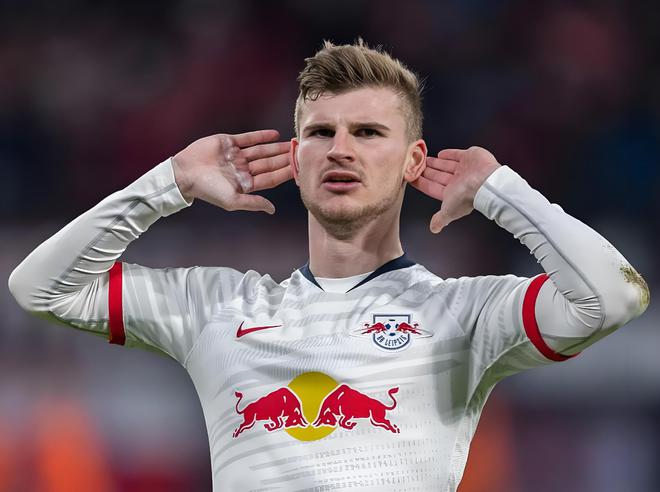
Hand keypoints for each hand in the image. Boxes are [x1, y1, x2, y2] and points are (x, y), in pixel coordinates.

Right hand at [171, 130, 291, 213]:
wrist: (185, 172)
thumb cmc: (208, 190)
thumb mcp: (232, 200)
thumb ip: (254, 203)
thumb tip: (272, 210)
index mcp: (245, 184)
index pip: (271, 178)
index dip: (285, 172)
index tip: (300, 167)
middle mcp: (243, 169)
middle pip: (269, 163)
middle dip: (284, 158)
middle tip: (300, 152)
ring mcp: (236, 156)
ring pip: (261, 151)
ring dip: (276, 147)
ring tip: (292, 143)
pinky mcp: (229, 142)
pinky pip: (248, 138)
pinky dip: (261, 136)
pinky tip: (275, 135)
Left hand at [411, 146, 500, 232]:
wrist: (485, 182)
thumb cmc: (468, 197)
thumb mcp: (449, 211)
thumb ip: (440, 219)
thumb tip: (434, 229)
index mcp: (451, 192)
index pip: (431, 187)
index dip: (421, 183)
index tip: (411, 178)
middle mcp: (457, 181)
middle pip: (438, 175)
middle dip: (428, 172)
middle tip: (417, 166)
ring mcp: (464, 168)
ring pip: (446, 165)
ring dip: (436, 163)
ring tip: (426, 159)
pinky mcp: (470, 157)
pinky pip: (457, 155)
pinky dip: (449, 154)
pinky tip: (441, 154)